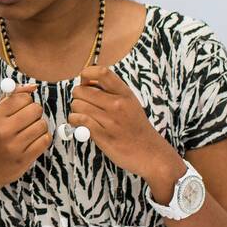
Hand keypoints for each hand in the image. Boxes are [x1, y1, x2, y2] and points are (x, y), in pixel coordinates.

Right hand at [0, 82, 51, 191]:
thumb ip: (11, 98)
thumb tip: (33, 87)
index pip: (23, 98)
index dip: (26, 102)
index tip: (21, 110)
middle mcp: (3, 130)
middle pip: (35, 109)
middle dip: (34, 114)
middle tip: (26, 121)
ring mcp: (14, 146)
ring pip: (42, 125)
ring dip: (39, 127)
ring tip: (29, 132)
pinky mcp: (24, 159)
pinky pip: (45, 140)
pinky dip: (42, 139)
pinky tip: (33, 142)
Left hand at [68, 64, 175, 178]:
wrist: (151, 153)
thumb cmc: (136, 128)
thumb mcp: (130, 103)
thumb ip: (111, 92)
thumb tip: (86, 83)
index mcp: (125, 94)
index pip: (102, 72)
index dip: (87, 74)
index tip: (85, 82)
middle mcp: (118, 105)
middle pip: (81, 90)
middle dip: (77, 97)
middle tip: (83, 104)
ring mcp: (111, 121)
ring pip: (77, 105)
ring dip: (75, 110)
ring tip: (82, 116)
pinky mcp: (104, 136)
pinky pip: (79, 121)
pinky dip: (75, 121)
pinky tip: (79, 124)